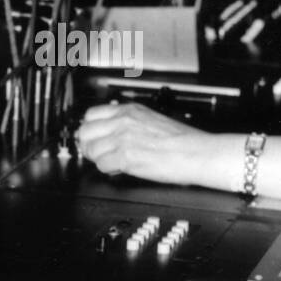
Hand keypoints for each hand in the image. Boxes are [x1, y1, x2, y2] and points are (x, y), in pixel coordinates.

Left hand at [76, 101, 217, 185]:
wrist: (196, 152)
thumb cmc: (182, 140)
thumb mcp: (151, 119)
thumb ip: (129, 123)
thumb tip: (113, 134)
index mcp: (129, 110)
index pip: (91, 114)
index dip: (90, 130)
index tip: (93, 138)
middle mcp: (123, 122)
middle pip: (85, 132)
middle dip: (89, 146)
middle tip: (99, 154)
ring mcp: (123, 139)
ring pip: (91, 150)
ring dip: (100, 159)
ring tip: (114, 163)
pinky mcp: (125, 157)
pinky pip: (101, 166)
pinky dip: (109, 170)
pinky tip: (120, 169)